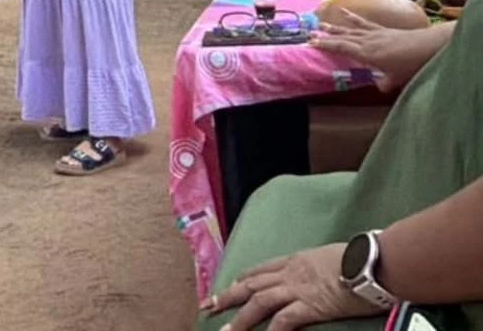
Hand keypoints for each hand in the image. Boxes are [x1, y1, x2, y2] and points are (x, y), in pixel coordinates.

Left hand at [203, 244, 381, 329]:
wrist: (372, 262)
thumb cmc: (361, 259)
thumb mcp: (333, 257)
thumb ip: (321, 266)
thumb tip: (325, 273)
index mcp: (297, 260)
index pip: (263, 269)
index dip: (244, 277)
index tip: (231, 284)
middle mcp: (291, 272)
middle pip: (252, 283)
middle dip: (229, 295)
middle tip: (209, 304)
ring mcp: (298, 288)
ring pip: (260, 301)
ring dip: (241, 317)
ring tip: (225, 330)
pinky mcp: (311, 305)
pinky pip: (284, 319)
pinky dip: (271, 330)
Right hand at [311, 10, 434, 91]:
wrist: (428, 46)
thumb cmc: (412, 64)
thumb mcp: (397, 78)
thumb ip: (385, 83)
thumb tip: (378, 87)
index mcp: (367, 53)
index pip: (342, 47)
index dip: (326, 45)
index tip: (311, 43)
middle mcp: (367, 41)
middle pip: (343, 37)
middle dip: (326, 36)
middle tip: (310, 34)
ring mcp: (374, 33)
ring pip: (350, 29)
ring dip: (336, 27)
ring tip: (322, 23)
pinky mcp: (382, 29)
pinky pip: (364, 23)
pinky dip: (353, 18)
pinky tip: (345, 12)